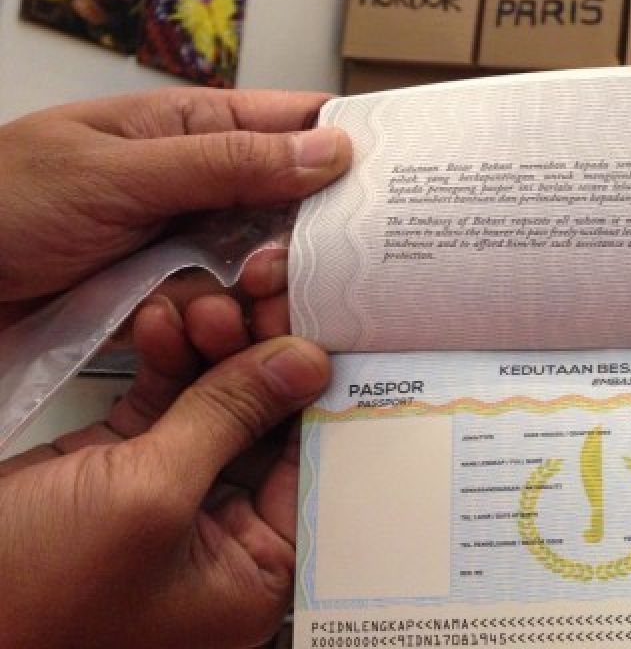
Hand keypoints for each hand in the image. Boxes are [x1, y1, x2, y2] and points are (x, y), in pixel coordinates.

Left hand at [0, 88, 350, 328]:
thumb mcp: (120, 172)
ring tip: (255, 305)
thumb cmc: (2, 203)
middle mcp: (197, 186)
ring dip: (266, 288)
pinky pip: (222, 311)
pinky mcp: (165, 301)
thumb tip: (330, 147)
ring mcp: (182, 246)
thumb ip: (227, 163)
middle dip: (311, 236)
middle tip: (330, 264)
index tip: (405, 175)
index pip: (292, 123)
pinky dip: (227, 324)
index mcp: (189, 129)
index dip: (350, 141)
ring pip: (262, 265)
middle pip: (290, 205)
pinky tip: (225, 333)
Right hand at [0, 289, 327, 647]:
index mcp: (253, 573)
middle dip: (264, 360)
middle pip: (271, 429)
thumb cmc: (34, 594)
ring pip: (218, 405)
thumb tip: (302, 364)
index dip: (323, 398)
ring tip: (207, 306)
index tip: (331, 331)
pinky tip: (165, 321)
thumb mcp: (148, 498)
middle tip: (268, 301)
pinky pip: (165, 402)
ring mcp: (171, 500)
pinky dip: (166, 359)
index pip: (314, 469)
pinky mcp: (122, 470)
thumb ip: (229, 421)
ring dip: (213, 349)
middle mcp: (222, 539)